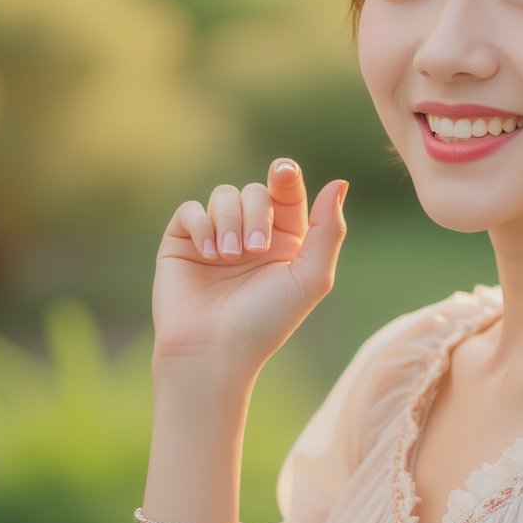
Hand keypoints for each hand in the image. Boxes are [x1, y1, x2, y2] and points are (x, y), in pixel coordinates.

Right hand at [152, 160, 348, 376]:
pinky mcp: (183, 243)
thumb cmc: (267, 320)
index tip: (283, 173)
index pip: (287, 193)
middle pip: (256, 191)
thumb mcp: (310, 277)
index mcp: (286, 240)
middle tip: (255, 249)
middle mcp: (251, 234)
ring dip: (230, 220)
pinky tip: (208, 254)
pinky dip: (201, 225)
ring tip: (229, 256)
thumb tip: (339, 182)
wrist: (214, 350)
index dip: (286, 178)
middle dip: (257, 213)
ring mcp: (216, 236)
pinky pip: (190, 211)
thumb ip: (328, 230)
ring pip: (224, 195)